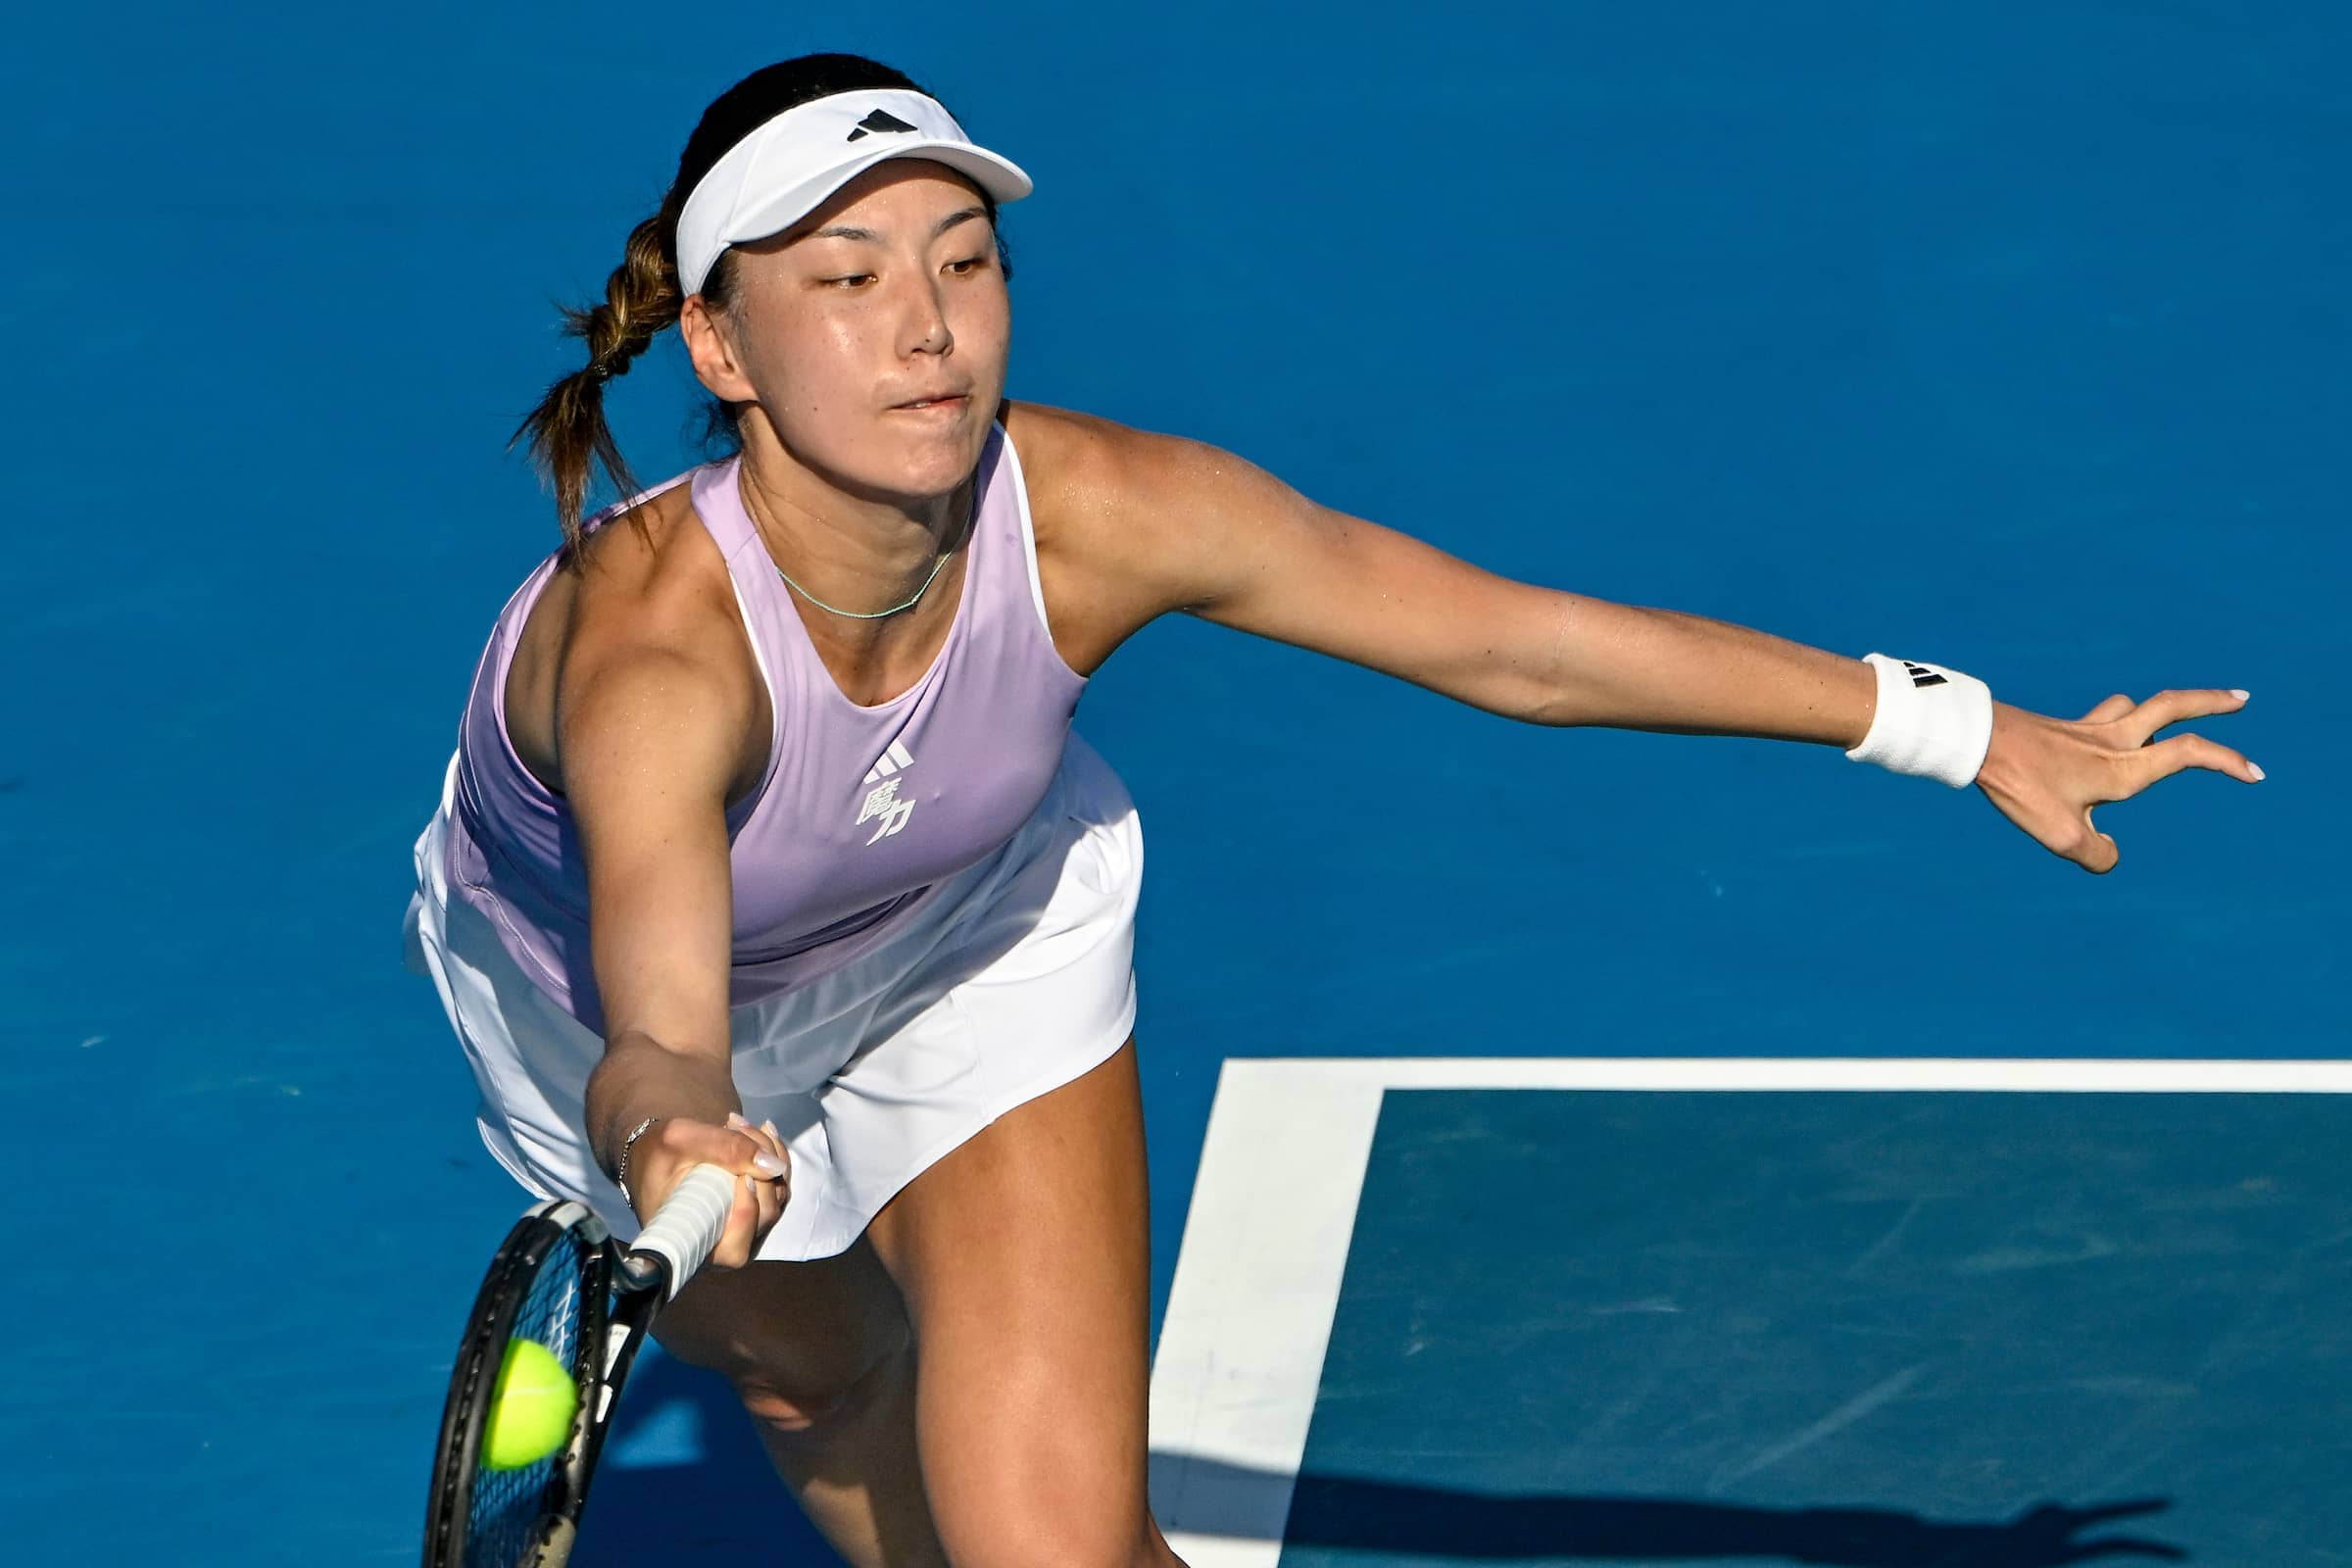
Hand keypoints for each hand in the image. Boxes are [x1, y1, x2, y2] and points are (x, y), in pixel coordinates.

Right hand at [626, 1112, 789, 1268]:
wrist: (657, 1155)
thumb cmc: (659, 1154)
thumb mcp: (682, 1139)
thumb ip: (726, 1149)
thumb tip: (775, 1166)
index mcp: (691, 1246)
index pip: (734, 1248)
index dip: (747, 1213)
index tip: (742, 1175)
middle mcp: (722, 1250)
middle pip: (764, 1216)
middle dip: (759, 1166)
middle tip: (736, 1127)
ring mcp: (744, 1234)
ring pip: (777, 1199)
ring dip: (769, 1156)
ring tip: (740, 1126)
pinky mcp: (757, 1215)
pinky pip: (780, 1189)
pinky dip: (775, 1158)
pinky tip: (759, 1132)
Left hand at [1974, 689, 2259, 872]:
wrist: (1976, 743)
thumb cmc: (2021, 786)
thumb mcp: (2062, 835)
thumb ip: (2098, 855)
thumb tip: (2112, 857)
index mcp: (2122, 768)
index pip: (2187, 754)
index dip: (2226, 761)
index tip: (2255, 772)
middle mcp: (2111, 742)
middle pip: (2172, 707)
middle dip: (2210, 702)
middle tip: (2240, 698)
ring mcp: (2084, 730)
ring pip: (2135, 705)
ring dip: (2162, 706)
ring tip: (2174, 712)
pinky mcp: (2059, 728)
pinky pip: (2101, 714)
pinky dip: (2117, 715)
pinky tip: (2103, 727)